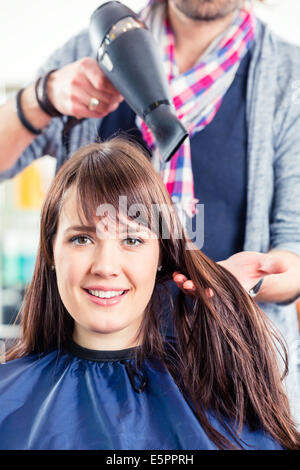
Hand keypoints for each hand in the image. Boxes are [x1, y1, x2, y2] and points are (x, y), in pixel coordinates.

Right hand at [46, 57, 123, 118]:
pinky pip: (95, 114)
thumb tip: (121, 84)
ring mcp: (74, 95)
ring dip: (111, 107)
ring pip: (102, 106)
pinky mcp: (74, 108)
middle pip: (105, 95)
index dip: (116, 88)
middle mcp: (78, 80)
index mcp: (84, 66)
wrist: (52, 87)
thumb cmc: (75, 76)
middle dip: (116, 98)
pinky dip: (103, 112)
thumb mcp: (86, 67)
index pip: (104, 81)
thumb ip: (102, 72)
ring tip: (113, 104)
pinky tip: (105, 109)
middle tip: (119, 98)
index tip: (122, 89)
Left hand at [173, 251, 287, 296]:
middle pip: (204, 294)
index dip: (216, 294)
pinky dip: (182, 277)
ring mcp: (208, 287)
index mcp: (232, 291)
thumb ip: (271, 265)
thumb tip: (285, 266)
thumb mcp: (262, 264)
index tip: (209, 292)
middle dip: (195, 289)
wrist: (242, 267)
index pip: (223, 295)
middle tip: (186, 283)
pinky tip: (175, 271)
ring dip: (185, 284)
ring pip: (194, 289)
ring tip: (177, 276)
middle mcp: (218, 292)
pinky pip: (189, 280)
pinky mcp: (200, 280)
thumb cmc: (254, 266)